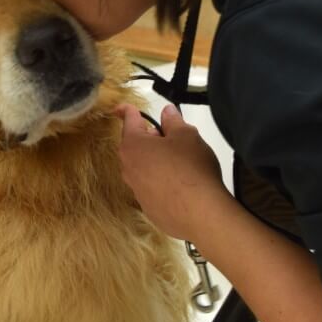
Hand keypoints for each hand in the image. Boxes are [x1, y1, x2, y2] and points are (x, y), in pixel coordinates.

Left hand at [113, 103, 230, 240]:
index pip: (129, 121)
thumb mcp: (186, 135)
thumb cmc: (191, 167)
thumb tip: (166, 112)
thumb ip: (174, 121)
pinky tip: (181, 186)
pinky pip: (152, 188)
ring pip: (143, 168)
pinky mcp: (149, 209)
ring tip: (180, 163)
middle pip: (135, 146)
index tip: (121, 107)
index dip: (127, 110)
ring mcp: (137, 191)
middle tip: (172, 138)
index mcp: (133, 146)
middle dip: (150, 139)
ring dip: (156, 161)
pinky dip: (162, 183)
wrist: (200, 214)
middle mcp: (128, 168)